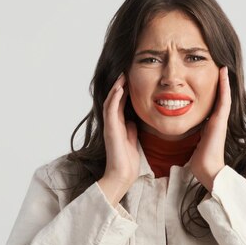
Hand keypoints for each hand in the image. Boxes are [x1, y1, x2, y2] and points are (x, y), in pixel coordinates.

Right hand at [98, 73, 139, 206]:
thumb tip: (135, 119)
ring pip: (111, 100)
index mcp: (119, 124)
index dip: (126, 89)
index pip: (122, 102)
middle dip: (121, 84)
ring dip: (117, 87)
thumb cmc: (128, 160)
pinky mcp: (110, 129)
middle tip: (127, 70)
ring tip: (123, 74)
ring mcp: (110, 125)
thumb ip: (132, 128)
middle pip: (115, 98)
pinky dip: (114, 97)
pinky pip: (110, 109)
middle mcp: (113, 122)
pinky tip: (120, 88)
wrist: (122, 175)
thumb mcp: (133, 139)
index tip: (133, 77)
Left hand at [190, 66, 231, 192]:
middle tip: (219, 66)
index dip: (212, 90)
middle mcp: (217, 119)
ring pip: (224, 95)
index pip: (212, 102)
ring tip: (222, 66)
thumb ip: (191, 132)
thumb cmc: (199, 159)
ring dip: (224, 80)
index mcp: (210, 123)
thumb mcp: (193, 140)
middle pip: (219, 96)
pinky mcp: (220, 120)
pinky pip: (223, 99)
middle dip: (219, 82)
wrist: (207, 168)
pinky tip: (223, 74)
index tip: (209, 77)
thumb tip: (180, 127)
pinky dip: (224, 86)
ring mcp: (220, 119)